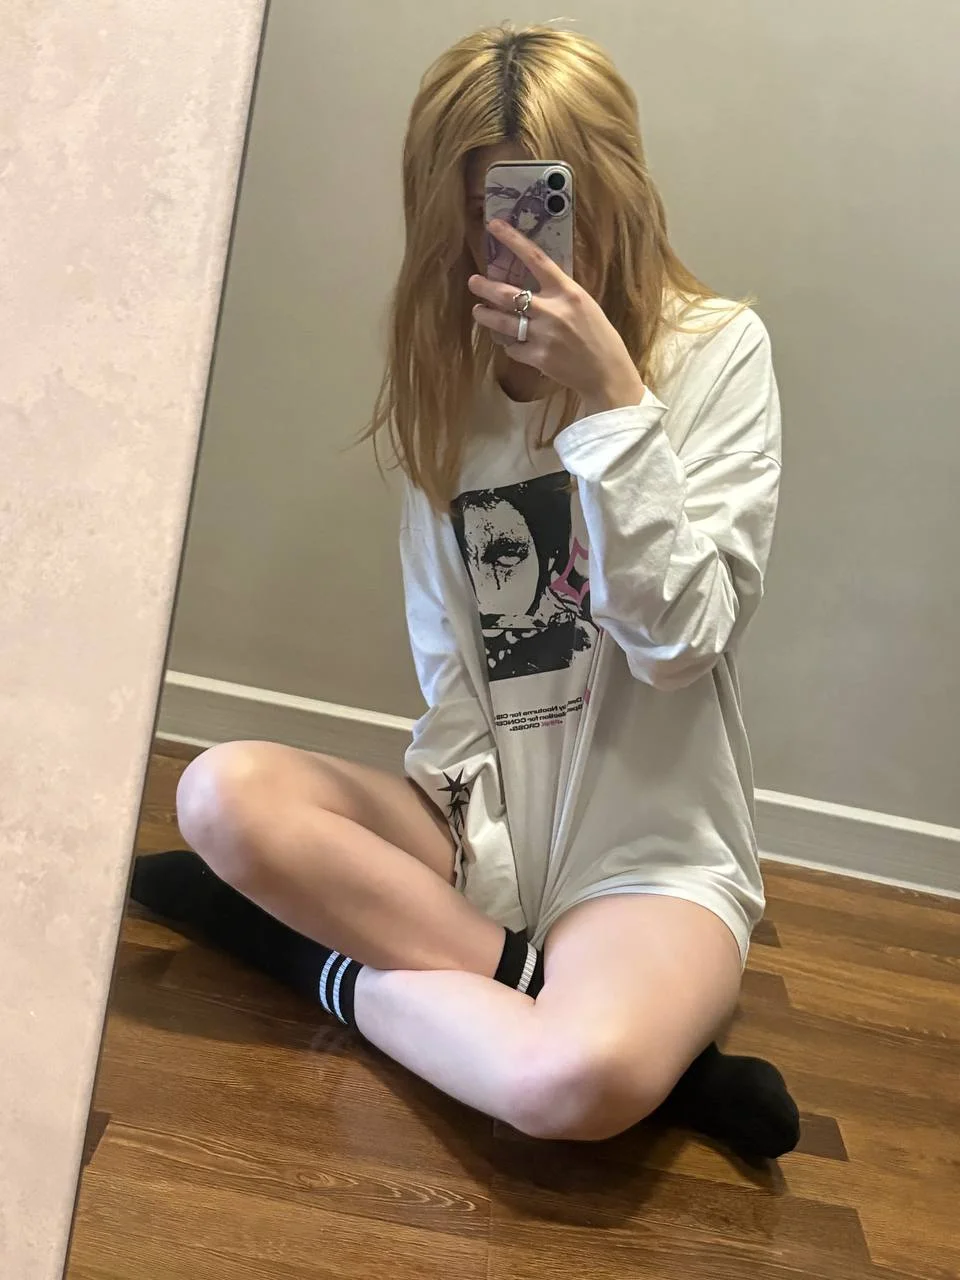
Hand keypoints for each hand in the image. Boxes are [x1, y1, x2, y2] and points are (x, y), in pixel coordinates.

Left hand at [469, 219, 645, 414]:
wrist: (606, 372)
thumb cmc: (598, 335)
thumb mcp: (584, 303)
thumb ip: (559, 291)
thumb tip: (532, 280)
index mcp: (567, 291)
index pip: (535, 258)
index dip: (512, 240)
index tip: (493, 226)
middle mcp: (553, 310)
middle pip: (507, 293)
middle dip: (484, 287)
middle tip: (473, 282)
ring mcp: (543, 335)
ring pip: (502, 322)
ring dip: (485, 315)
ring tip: (478, 311)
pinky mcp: (537, 357)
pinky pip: (513, 347)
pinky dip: (510, 344)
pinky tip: (512, 343)